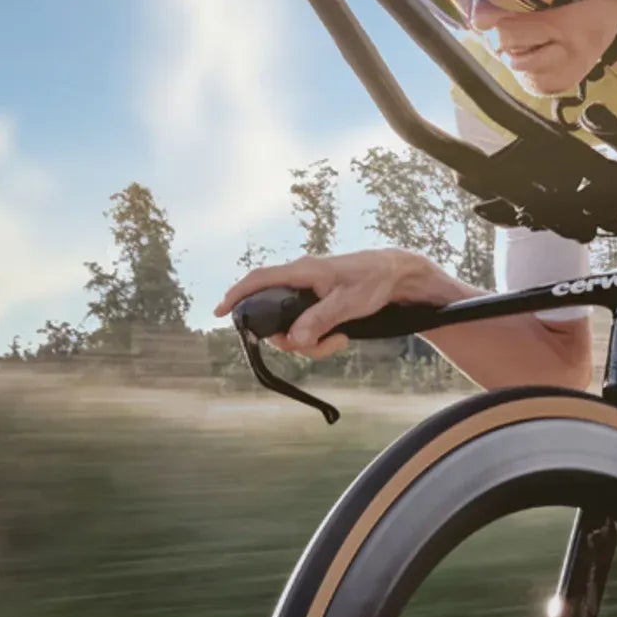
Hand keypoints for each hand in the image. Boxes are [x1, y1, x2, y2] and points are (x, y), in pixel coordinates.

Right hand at [213, 249, 434, 358]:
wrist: (397, 276)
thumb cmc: (373, 280)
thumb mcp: (348, 302)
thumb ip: (319, 320)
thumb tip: (292, 339)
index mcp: (302, 271)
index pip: (259, 280)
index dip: (236, 295)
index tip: (219, 312)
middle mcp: (300, 281)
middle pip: (274, 316)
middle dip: (290, 339)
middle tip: (315, 345)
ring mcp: (307, 294)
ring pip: (292, 328)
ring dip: (311, 343)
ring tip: (339, 340)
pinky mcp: (317, 305)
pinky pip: (306, 328)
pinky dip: (319, 339)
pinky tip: (341, 336)